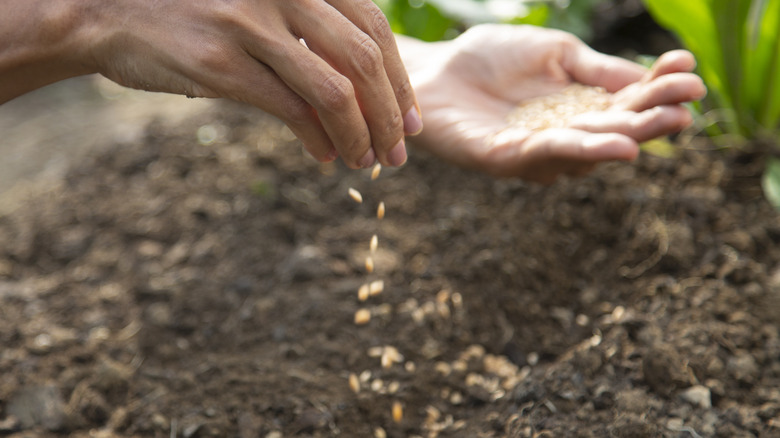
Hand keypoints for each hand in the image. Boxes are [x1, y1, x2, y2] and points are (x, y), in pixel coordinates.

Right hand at [85, 0, 420, 167]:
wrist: (111, 10)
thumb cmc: (199, 11)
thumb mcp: (264, 3)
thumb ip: (312, 30)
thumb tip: (366, 87)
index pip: (375, 27)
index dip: (401, 80)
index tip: (411, 120)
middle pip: (364, 60)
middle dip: (390, 114)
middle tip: (399, 151)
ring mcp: (251, 24)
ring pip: (334, 91)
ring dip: (361, 135)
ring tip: (368, 162)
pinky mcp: (221, 63)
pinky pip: (291, 111)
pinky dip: (319, 141)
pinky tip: (327, 158)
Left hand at [399, 24, 705, 182]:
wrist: (433, 69)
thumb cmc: (491, 58)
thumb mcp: (555, 54)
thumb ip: (595, 68)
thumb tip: (649, 76)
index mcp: (580, 107)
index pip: (629, 102)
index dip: (659, 88)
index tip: (689, 69)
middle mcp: (564, 135)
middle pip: (614, 132)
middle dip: (652, 120)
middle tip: (686, 108)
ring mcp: (535, 152)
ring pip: (585, 150)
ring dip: (621, 139)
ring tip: (656, 128)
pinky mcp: (502, 160)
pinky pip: (543, 155)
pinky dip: (578, 149)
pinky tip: (611, 144)